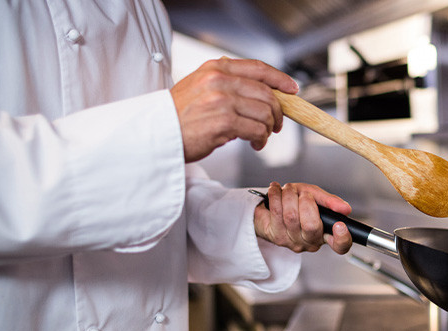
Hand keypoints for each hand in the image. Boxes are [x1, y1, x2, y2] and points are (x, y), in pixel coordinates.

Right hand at [170, 58, 298, 162]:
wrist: (155, 135)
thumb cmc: (179, 116)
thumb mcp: (200, 87)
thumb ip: (227, 84)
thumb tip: (262, 93)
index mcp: (216, 69)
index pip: (258, 68)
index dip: (280, 79)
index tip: (292, 89)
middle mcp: (219, 80)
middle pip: (266, 93)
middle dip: (277, 112)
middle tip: (276, 125)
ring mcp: (222, 100)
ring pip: (265, 113)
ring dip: (268, 129)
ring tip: (260, 137)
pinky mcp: (223, 122)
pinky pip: (257, 129)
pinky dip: (261, 139)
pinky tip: (255, 144)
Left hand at [254, 182, 352, 254]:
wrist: (270, 207)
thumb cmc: (296, 202)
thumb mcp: (316, 196)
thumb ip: (330, 201)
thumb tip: (345, 209)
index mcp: (325, 234)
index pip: (340, 245)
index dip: (342, 238)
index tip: (339, 225)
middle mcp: (310, 242)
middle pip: (311, 225)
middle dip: (306, 201)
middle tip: (303, 195)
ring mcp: (293, 242)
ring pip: (291, 216)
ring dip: (289, 195)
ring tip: (289, 190)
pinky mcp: (276, 238)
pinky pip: (276, 213)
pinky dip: (275, 195)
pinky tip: (275, 191)